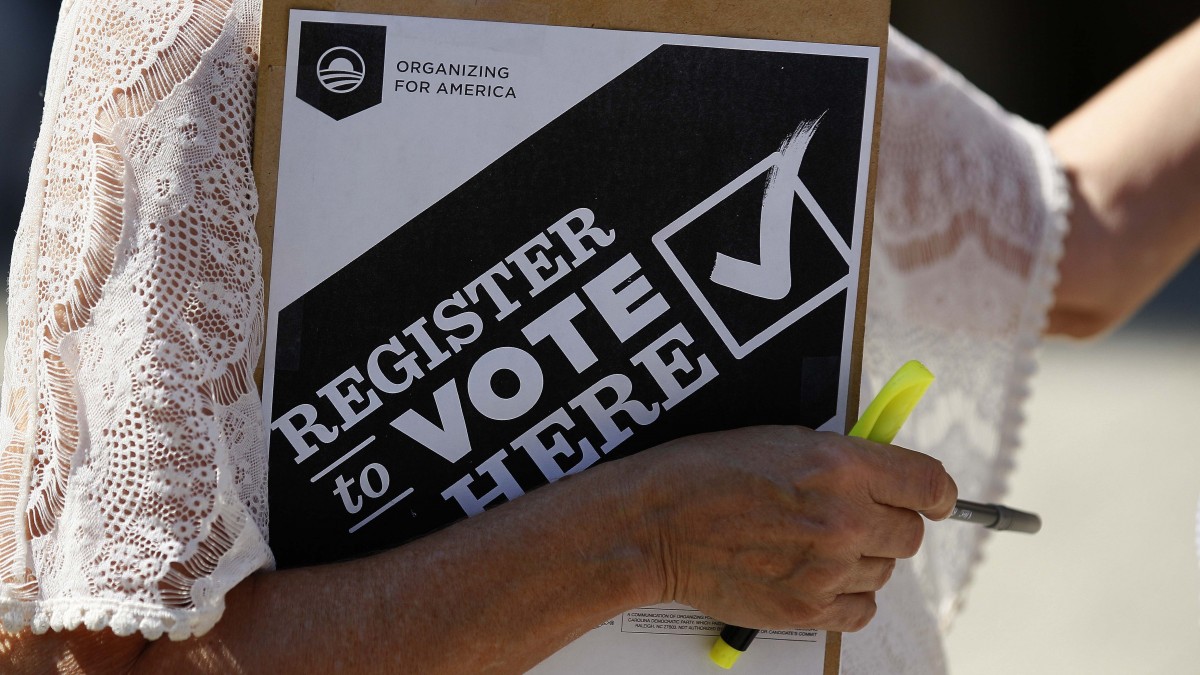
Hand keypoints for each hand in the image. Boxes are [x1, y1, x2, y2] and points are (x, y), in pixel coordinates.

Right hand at [632, 426, 956, 631]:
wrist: (656, 526)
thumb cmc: (706, 473)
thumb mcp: (780, 440)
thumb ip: (842, 456)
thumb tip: (883, 473)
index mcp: (839, 465)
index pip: (929, 485)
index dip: (936, 494)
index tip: (933, 499)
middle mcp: (843, 518)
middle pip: (910, 534)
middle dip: (888, 523)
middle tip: (853, 517)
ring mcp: (827, 568)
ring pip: (884, 572)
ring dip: (862, 558)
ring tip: (815, 543)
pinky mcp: (806, 608)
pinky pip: (861, 609)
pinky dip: (847, 595)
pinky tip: (815, 575)